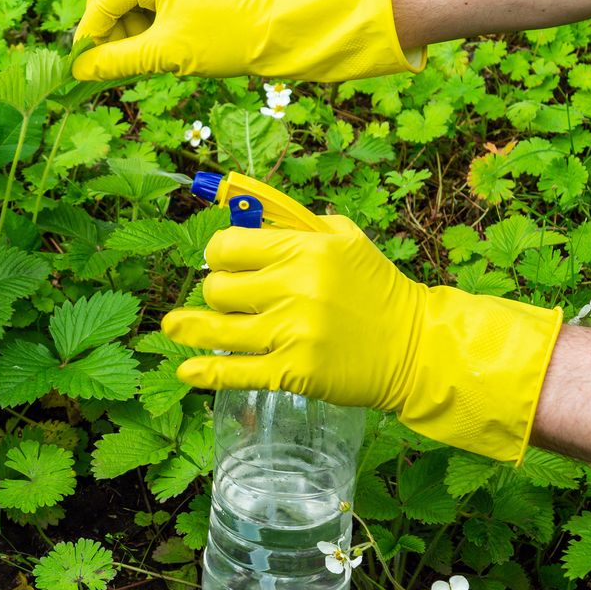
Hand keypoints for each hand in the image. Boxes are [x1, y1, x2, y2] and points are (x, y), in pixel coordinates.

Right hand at [71, 0, 423, 82]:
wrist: (280, 30)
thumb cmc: (225, 37)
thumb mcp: (165, 52)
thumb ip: (117, 60)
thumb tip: (80, 70)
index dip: (90, 32)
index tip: (82, 63)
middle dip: (106, 25)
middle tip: (108, 59)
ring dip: (125, 27)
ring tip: (138, 58)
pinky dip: (143, 23)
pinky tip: (151, 48)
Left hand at [160, 215, 561, 462]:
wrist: (417, 348)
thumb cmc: (376, 290)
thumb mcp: (345, 241)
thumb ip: (295, 227)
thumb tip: (245, 217)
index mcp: (307, 250)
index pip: (229, 246)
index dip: (219, 254)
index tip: (223, 261)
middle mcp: (296, 288)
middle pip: (219, 287)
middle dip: (217, 291)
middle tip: (229, 298)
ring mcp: (293, 333)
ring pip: (218, 327)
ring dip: (194, 326)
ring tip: (174, 325)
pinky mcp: (294, 372)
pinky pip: (235, 371)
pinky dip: (206, 371)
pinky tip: (186, 369)